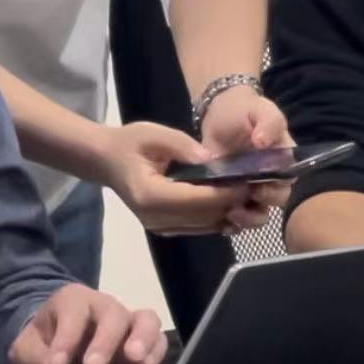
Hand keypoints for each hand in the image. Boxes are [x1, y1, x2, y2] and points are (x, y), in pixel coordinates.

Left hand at [8, 284, 167, 363]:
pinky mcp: (143, 344)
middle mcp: (104, 306)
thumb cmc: (45, 345)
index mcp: (73, 300)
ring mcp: (127, 324)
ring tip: (135, 359)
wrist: (61, 350)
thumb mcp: (28, 350)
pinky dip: (156, 352)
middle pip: (113, 313)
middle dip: (104, 340)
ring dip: (143, 338)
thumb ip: (36, 356)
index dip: (66, 337)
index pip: (73, 311)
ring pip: (146, 319)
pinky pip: (159, 341)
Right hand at [99, 121, 265, 235]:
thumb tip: (213, 160)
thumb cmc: (129, 143)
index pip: (197, 200)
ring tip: (248, 192)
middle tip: (255, 185)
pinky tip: (230, 201)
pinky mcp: (166, 229)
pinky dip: (217, 217)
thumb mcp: (153, 134)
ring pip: (205, 227)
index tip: (249, 180)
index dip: (226, 193)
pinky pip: (198, 228)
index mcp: (151, 195)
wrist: (107, 161)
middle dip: (232, 203)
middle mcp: (156, 218)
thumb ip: (183, 146)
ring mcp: (160, 228)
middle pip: (204, 217)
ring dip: (229, 213)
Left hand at [195, 84, 294, 222]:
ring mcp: (251, 188)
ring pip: (258, 214)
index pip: (287, 181)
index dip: (275, 189)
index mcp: (284, 160)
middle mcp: (272, 178)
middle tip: (239, 206)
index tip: (258, 189)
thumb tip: (263, 142)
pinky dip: (232, 222)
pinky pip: (238, 215)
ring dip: (247, 219)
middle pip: (274, 203)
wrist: (219, 113)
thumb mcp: (260, 110)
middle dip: (259, 208)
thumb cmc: (245, 110)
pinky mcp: (232, 194)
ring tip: (230, 215)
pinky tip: (222, 221)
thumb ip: (268, 123)